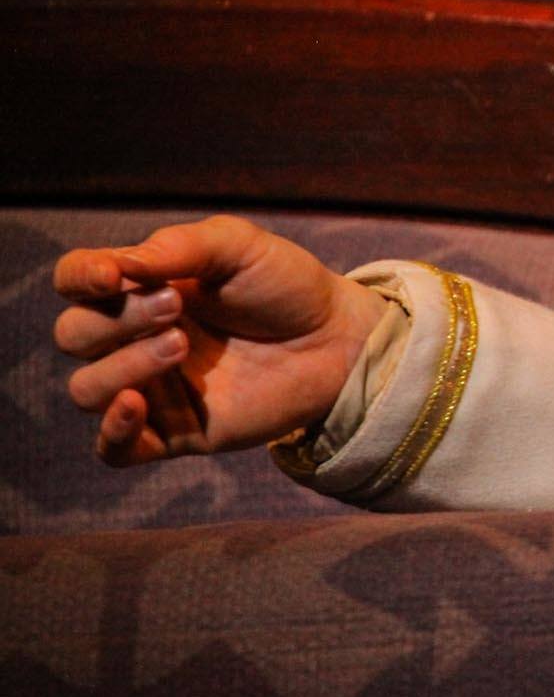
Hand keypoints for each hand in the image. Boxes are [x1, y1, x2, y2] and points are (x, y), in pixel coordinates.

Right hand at [51, 215, 391, 466]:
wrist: (337, 340)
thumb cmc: (286, 286)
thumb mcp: (239, 247)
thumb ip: (179, 247)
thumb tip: (118, 265)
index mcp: (141, 287)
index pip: (74, 282)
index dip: (78, 278)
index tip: (111, 276)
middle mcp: (134, 337)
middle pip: (75, 335)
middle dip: (116, 320)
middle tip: (177, 306)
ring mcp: (152, 387)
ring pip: (87, 389)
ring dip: (122, 365)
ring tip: (181, 345)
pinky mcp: (174, 432)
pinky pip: (113, 449)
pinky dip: (113, 430)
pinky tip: (138, 403)